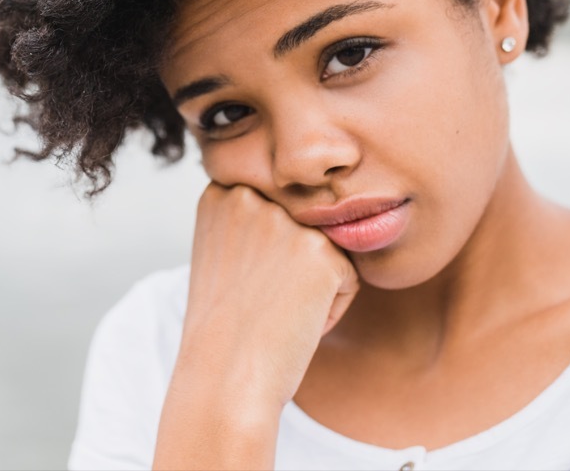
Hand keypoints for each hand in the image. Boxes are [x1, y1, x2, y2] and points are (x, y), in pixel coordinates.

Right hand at [182, 182, 358, 406]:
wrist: (223, 378)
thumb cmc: (224, 328)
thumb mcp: (220, 252)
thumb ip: (251, 218)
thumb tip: (306, 200)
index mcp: (222, 191)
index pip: (278, 209)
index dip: (265, 254)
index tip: (239, 283)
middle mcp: (250, 196)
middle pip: (305, 225)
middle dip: (292, 265)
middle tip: (257, 300)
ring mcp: (285, 221)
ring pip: (329, 250)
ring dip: (314, 285)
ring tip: (275, 311)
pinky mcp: (321, 252)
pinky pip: (348, 279)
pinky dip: (330, 310)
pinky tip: (294, 323)